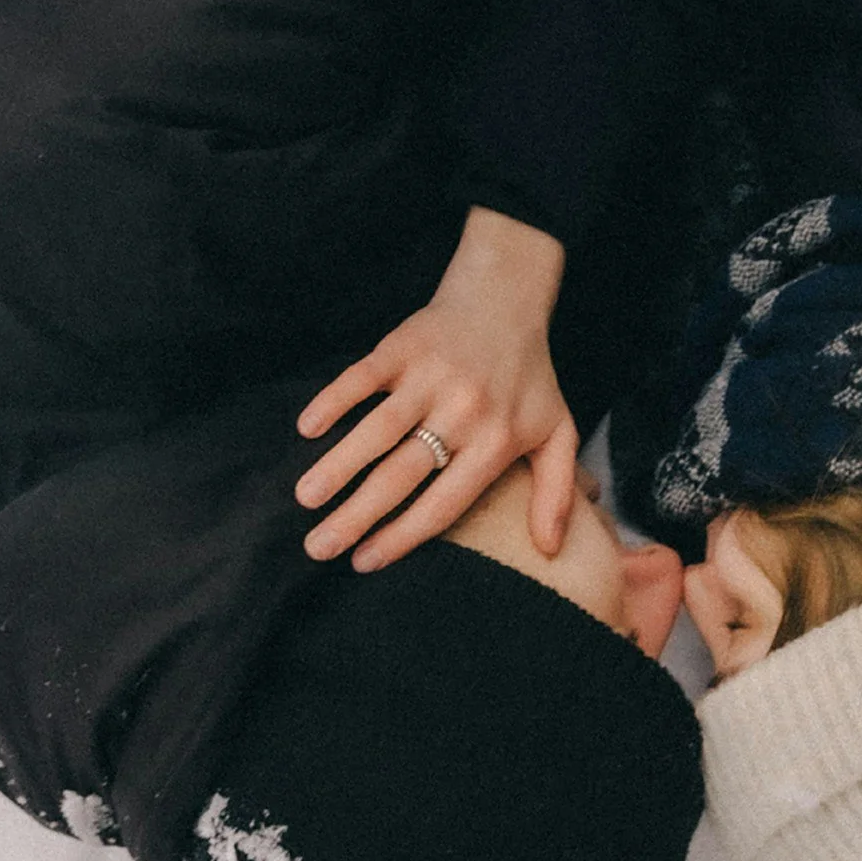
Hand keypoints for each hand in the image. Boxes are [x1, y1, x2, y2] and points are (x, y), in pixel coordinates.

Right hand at [294, 207, 579, 571]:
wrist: (506, 298)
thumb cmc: (530, 379)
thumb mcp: (557, 434)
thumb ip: (557, 493)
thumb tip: (550, 551)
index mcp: (497, 443)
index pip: (443, 504)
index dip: (402, 536)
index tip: (364, 562)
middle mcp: (463, 412)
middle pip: (401, 475)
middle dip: (356, 515)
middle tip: (317, 548)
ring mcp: (431, 377)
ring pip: (377, 430)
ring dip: (337, 465)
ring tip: (305, 499)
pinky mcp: (404, 346)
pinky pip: (363, 377)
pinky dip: (334, 400)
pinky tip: (307, 428)